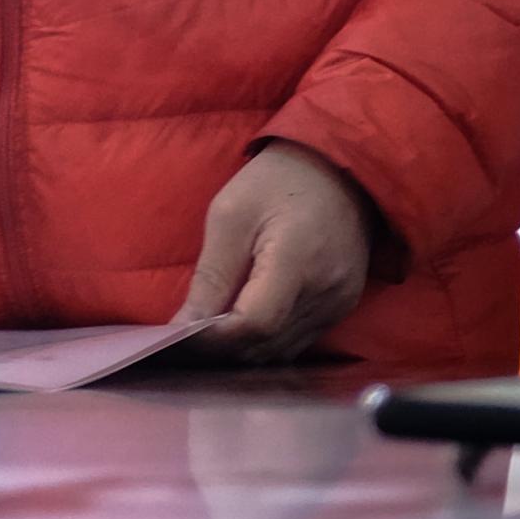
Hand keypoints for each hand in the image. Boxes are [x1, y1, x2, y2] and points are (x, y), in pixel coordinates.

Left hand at [180, 142, 378, 362]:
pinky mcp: (343, 305)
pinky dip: (266, 342)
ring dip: (242, 350)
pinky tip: (244, 326)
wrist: (340, 167)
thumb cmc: (278, 181)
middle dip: (219, 349)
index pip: (253, 324)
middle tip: (184, 339)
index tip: (176, 337)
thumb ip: (210, 277)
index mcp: (297, 260)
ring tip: (211, 335)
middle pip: (264, 345)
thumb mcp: (231, 216)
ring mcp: (340, 301)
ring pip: (279, 351)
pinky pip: (298, 341)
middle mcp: (327, 289)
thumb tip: (181, 328)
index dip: (211, 340)